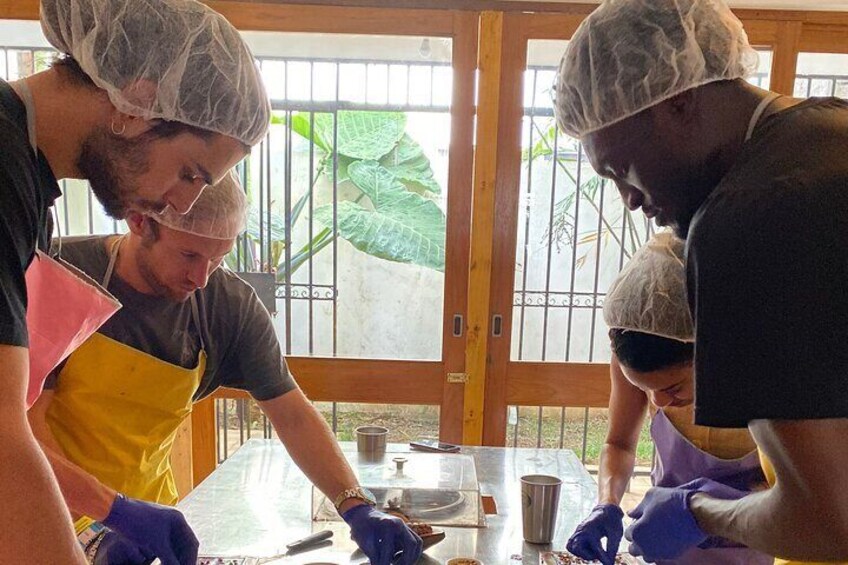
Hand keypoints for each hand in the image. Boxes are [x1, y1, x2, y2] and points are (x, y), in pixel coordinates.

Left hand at [103, 494, 198, 564]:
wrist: (117, 512)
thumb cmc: (138, 524)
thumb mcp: (156, 544)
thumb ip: (170, 559)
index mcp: (179, 520)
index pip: (191, 544)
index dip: (191, 559)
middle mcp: (174, 521)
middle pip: (184, 544)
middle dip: (183, 559)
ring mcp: (163, 524)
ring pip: (174, 546)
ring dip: (174, 558)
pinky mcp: (153, 528)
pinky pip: (164, 545)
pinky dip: (165, 555)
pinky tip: (162, 562)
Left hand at [342, 504, 422, 564]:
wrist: (363, 515)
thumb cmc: (362, 529)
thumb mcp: (364, 542)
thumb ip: (373, 556)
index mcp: (387, 524)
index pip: (389, 548)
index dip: (384, 562)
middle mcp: (399, 523)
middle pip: (412, 544)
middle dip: (405, 560)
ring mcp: (404, 526)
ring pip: (417, 543)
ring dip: (411, 557)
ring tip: (399, 564)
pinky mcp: (406, 531)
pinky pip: (415, 542)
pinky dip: (410, 553)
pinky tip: (397, 558)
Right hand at [566, 504, 623, 564]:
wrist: (606, 509)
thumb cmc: (611, 521)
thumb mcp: (615, 534)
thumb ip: (612, 549)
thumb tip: (610, 563)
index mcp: (591, 529)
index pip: (595, 549)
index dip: (603, 558)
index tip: (610, 563)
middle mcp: (581, 530)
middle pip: (576, 548)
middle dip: (587, 555)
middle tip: (598, 554)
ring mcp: (578, 531)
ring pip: (572, 547)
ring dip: (582, 553)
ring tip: (593, 551)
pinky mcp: (577, 533)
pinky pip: (571, 544)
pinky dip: (578, 550)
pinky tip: (588, 549)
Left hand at [625, 478, 746, 560]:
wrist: (697, 513)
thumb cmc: (671, 502)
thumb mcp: (650, 497)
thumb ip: (638, 508)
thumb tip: (630, 514)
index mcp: (637, 533)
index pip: (628, 534)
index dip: (635, 526)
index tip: (641, 520)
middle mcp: (646, 547)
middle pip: (635, 549)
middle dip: (638, 540)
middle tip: (646, 528)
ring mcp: (660, 553)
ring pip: (647, 555)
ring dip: (648, 547)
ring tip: (656, 534)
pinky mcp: (673, 555)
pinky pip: (661, 555)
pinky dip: (660, 549)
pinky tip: (666, 537)